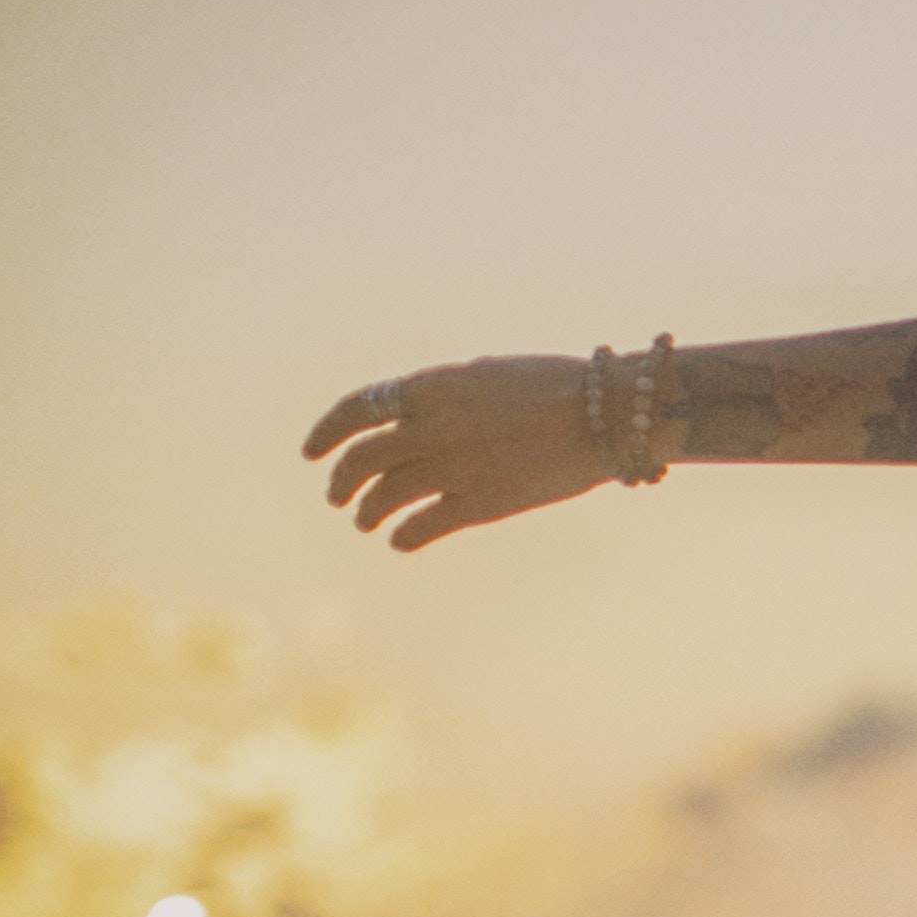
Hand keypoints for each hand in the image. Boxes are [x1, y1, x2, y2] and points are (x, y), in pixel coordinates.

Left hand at [301, 357, 612, 551]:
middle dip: (341, 480)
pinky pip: (423, 525)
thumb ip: (446, 395)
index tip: (311, 452)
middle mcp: (433, 426)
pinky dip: (404, 535)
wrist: (605, 413)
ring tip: (364, 521)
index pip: (356, 409)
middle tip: (336, 495)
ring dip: (367, 511)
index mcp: (432, 387)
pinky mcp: (481, 503)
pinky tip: (400, 541)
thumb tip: (417, 415)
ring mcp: (454, 467)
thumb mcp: (488, 375)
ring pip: (385, 496)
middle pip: (362, 459)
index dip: (325, 432)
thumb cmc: (555, 387)